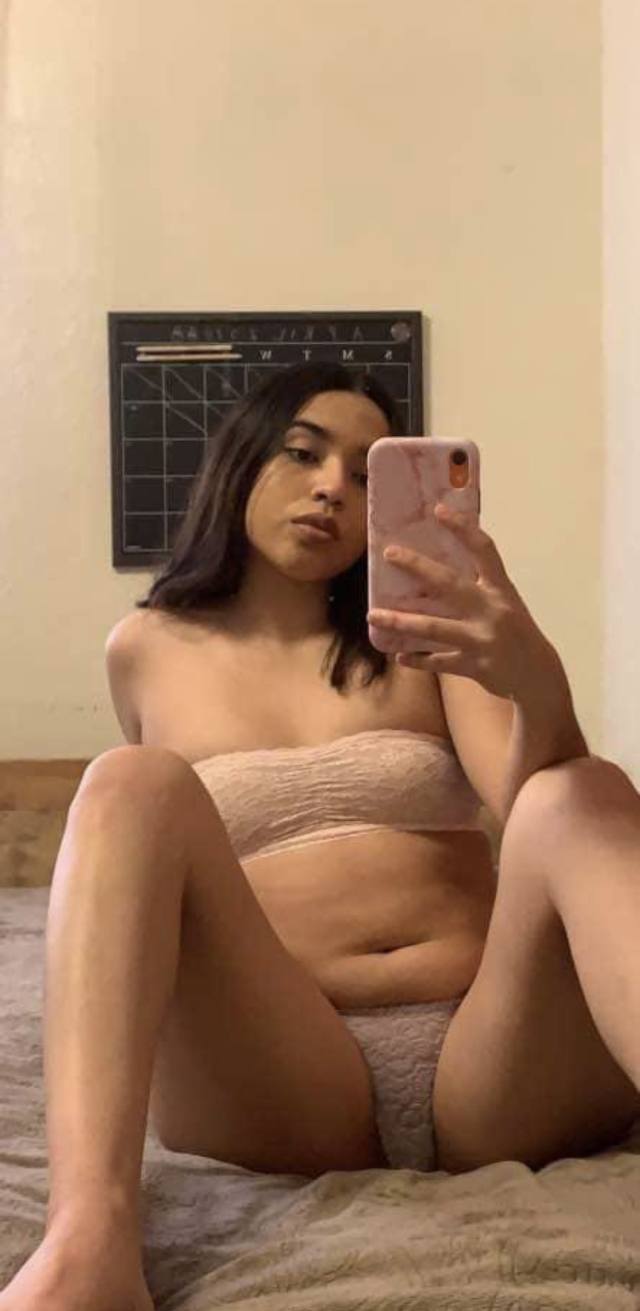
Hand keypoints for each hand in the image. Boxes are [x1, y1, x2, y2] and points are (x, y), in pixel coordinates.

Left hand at [366, 503, 561, 700]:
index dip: (463, 528)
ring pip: (434, 627)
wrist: (539, 675)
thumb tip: (437, 571)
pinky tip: (399, 655)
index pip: (484, 550)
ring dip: (401, 621)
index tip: (439, 510)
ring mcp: (482, 639)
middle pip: (449, 583)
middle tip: (389, 553)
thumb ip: (479, 588)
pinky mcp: (474, 666)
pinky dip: (417, 660)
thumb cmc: (517, 632)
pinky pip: (438, 662)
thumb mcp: (505, 603)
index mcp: (501, 590)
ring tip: (373, 615)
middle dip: (417, 566)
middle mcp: (491, 610)